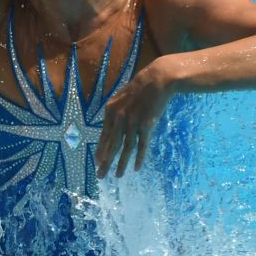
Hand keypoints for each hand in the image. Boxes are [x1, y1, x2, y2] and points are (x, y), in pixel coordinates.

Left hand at [96, 61, 175, 177]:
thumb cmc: (140, 88)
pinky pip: (142, 145)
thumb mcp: (121, 97)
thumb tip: (110, 126)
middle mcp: (119, 119)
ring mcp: (132, 123)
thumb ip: (115, 112)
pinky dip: (139, 158)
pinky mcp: (147, 125)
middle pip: (111, 145)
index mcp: (110, 112)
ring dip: (121, 164)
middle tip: (100, 176)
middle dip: (105, 162)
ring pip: (125, 148)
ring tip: (117, 176)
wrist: (158, 79)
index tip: (97, 162)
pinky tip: (135, 168)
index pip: (104, 136)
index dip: (101, 150)